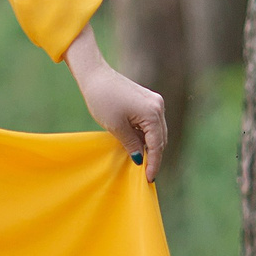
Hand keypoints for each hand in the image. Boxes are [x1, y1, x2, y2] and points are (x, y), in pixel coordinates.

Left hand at [64, 28, 168, 179]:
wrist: (95, 76)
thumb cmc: (102, 99)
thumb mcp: (116, 127)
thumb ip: (131, 144)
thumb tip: (139, 159)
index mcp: (152, 113)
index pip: (157, 145)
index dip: (154, 163)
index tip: (149, 179)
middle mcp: (158, 106)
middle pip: (160, 138)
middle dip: (154, 156)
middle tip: (146, 174)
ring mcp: (154, 102)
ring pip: (157, 131)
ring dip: (151, 146)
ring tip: (142, 163)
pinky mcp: (147, 100)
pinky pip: (151, 123)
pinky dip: (146, 136)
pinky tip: (138, 146)